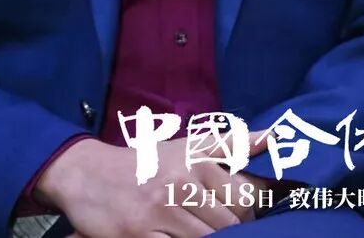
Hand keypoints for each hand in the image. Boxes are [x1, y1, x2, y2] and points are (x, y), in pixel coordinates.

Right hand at [36, 133, 268, 236]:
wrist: (88, 174)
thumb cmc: (145, 162)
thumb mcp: (186, 146)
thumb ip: (231, 144)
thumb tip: (274, 136)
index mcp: (196, 160)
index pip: (243, 200)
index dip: (247, 216)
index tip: (241, 218)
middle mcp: (181, 183)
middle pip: (228, 226)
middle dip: (229, 234)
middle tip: (214, 226)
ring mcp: (161, 211)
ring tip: (193, 228)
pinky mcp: (141, 236)